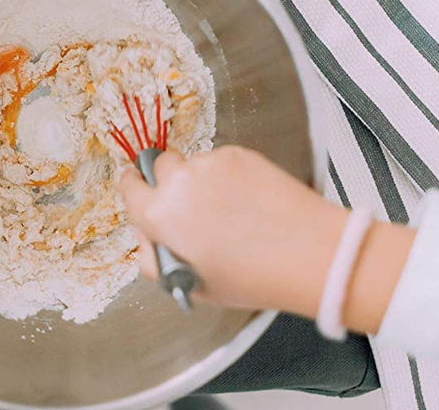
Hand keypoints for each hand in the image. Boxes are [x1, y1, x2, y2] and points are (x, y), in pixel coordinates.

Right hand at [118, 145, 347, 318]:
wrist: (310, 254)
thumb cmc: (255, 276)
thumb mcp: (191, 285)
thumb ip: (155, 259)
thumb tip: (146, 236)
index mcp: (161, 216)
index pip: (128, 186)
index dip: (134, 187)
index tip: (138, 186)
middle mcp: (179, 183)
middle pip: (158, 166)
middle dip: (168, 180)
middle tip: (191, 203)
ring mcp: (209, 165)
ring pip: (192, 164)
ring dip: (201, 179)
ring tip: (231, 210)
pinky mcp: (236, 154)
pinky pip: (220, 160)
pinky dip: (228, 176)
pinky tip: (247, 201)